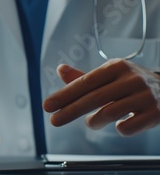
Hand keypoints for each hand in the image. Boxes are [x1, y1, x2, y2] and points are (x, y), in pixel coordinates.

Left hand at [43, 59, 159, 135]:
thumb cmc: (130, 83)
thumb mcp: (110, 75)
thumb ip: (84, 77)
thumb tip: (60, 69)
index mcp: (116, 66)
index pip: (85, 82)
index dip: (64, 95)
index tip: (47, 105)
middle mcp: (131, 79)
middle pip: (93, 98)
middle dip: (70, 111)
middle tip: (54, 121)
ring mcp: (145, 96)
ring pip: (109, 113)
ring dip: (94, 121)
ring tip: (91, 123)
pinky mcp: (155, 113)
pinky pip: (128, 126)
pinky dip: (119, 129)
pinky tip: (119, 125)